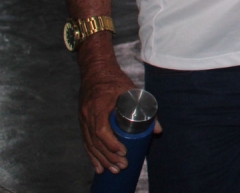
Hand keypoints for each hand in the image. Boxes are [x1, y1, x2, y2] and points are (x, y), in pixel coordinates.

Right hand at [78, 55, 146, 172]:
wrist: (95, 70)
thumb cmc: (115, 80)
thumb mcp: (132, 90)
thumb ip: (146, 109)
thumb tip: (157, 130)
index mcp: (99, 106)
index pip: (101, 130)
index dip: (111, 144)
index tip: (123, 152)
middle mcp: (87, 114)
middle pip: (96, 141)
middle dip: (109, 156)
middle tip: (122, 166)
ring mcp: (83, 119)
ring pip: (90, 144)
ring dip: (101, 159)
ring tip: (113, 170)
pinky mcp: (82, 122)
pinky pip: (86, 142)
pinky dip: (92, 155)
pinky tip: (97, 166)